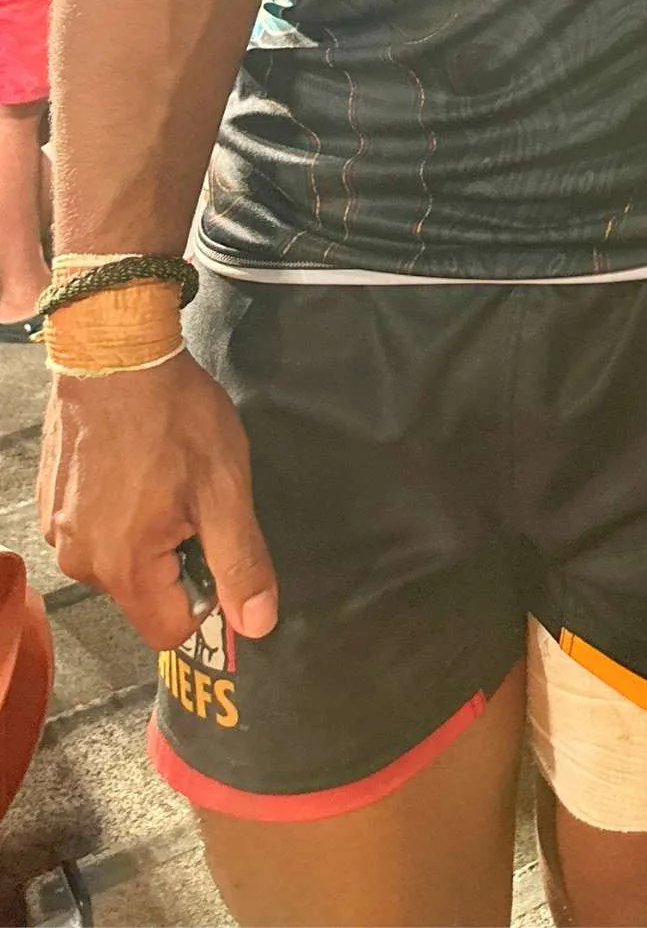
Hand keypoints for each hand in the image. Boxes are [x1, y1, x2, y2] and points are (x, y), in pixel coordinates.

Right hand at [39, 350, 278, 650]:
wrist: (118, 354)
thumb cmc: (176, 417)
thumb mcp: (226, 489)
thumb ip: (240, 563)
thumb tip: (256, 625)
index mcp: (123, 567)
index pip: (170, 631)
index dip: (205, 597)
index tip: (214, 545)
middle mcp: (79, 559)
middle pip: (143, 595)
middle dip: (175, 558)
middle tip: (191, 497)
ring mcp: (58, 529)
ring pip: (118, 560)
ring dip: (146, 532)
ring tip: (162, 473)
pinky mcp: (51, 501)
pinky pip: (93, 530)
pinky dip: (118, 509)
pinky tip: (134, 463)